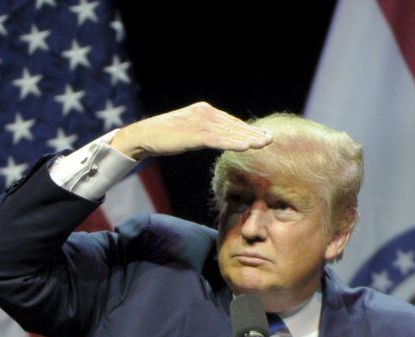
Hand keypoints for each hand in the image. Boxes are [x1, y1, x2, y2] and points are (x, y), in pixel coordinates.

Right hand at [110, 102, 272, 160]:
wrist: (145, 136)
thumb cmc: (166, 137)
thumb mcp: (189, 131)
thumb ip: (205, 132)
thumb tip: (219, 139)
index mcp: (204, 110)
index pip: (230, 121)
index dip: (247, 129)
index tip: (262, 135)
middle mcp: (204, 112)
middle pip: (233, 125)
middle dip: (252, 133)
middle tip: (270, 139)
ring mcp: (199, 122)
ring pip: (228, 132)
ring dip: (247, 139)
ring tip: (263, 144)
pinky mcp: (194, 133)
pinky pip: (217, 139)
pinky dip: (232, 143)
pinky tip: (245, 147)